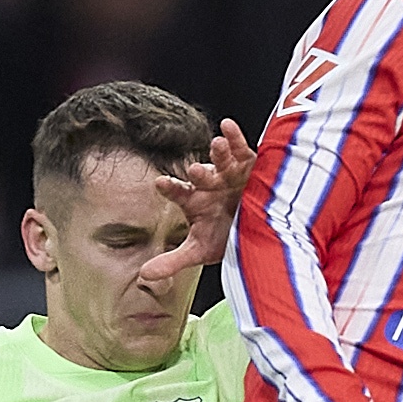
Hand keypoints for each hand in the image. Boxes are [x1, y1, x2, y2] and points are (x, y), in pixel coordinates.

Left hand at [140, 116, 255, 290]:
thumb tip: (143, 276)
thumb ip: (172, 260)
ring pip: (220, 160)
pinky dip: (235, 137)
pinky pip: (241, 149)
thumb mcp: (200, 251)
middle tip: (194, 171)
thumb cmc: (226, 238)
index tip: (161, 183)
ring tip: (216, 145)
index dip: (170, 187)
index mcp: (194, 200)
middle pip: (201, 175)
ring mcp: (227, 173)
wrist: (259, 234)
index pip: (178, 192)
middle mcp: (208, 184)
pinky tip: (228, 125)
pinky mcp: (248, 166)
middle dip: (199, 173)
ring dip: (218, 153)